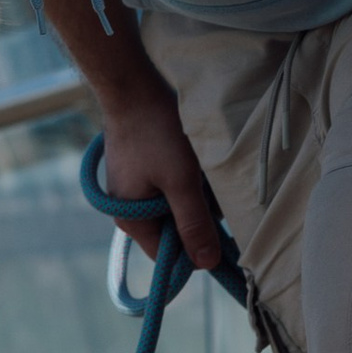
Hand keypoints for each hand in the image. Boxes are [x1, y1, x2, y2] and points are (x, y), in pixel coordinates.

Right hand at [95, 84, 224, 276]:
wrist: (132, 87)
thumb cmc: (155, 133)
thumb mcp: (181, 181)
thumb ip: (194, 224)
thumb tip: (207, 265)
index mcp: (132, 220)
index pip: (168, 255)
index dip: (196, 250)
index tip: (223, 236)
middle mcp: (129, 210)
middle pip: (173, 232)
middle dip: (197, 218)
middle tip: (215, 195)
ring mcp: (134, 189)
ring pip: (174, 208)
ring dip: (194, 197)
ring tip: (204, 174)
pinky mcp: (141, 171)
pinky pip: (169, 189)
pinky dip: (186, 181)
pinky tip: (194, 163)